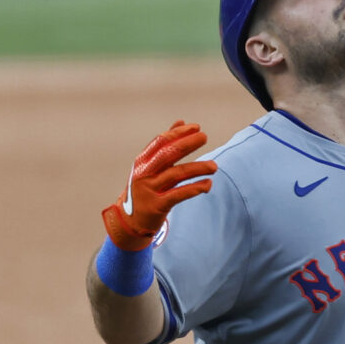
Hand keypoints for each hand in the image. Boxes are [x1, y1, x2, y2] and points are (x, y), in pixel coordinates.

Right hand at [101, 121, 216, 250]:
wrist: (129, 221)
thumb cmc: (145, 190)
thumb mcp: (152, 167)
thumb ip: (166, 146)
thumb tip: (181, 121)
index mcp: (142, 162)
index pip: (160, 142)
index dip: (178, 133)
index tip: (196, 127)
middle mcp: (144, 173)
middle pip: (167, 154)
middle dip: (186, 144)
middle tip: (204, 136)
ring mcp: (148, 190)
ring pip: (176, 174)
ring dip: (197, 168)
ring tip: (214, 166)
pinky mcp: (157, 206)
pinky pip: (178, 194)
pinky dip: (194, 188)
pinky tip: (207, 184)